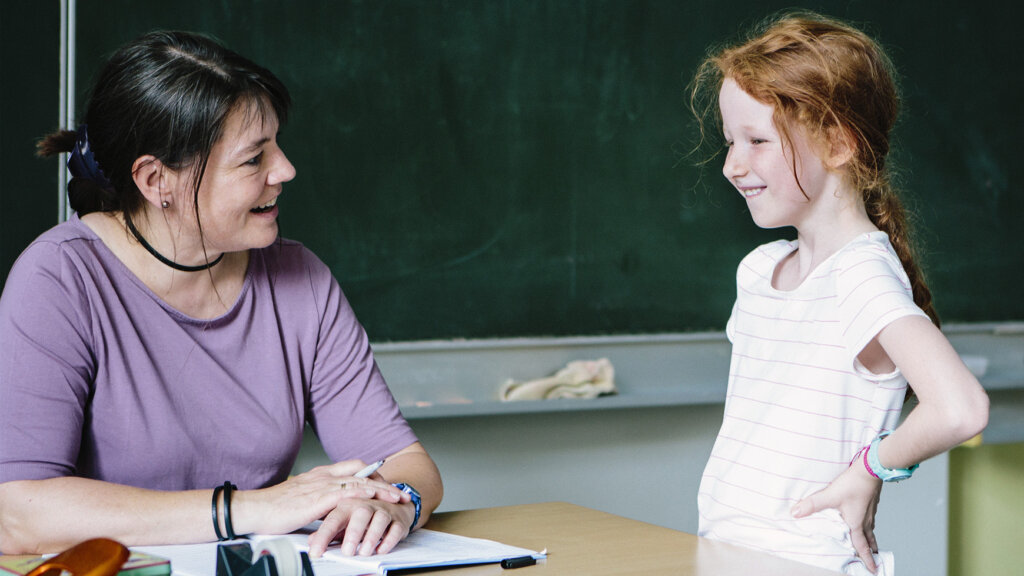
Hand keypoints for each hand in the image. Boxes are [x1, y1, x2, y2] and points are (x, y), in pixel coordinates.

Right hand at [234, 460, 406, 537]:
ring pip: (359, 481)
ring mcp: (321, 485)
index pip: (354, 467)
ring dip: (380, 489)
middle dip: (383, 481)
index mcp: (321, 474)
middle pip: (361, 471)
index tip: (387, 485)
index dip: (373, 475)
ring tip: (396, 497)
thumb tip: (335, 511)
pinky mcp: (317, 498)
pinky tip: (374, 497)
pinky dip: (362, 493)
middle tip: (399, 492)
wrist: (255, 509)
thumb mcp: (304, 501)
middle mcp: (324, 476)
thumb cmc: (275, 508)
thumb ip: (321, 502)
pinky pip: (346, 492)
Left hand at [307, 496, 414, 557]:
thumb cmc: (363, 516)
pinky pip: (396, 528)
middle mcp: (366, 505)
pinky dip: (390, 540)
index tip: (315, 553)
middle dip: (354, 533)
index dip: (324, 536)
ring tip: (365, 552)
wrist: (393, 505)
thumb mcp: (343, 522)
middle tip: (347, 552)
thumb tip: (311, 542)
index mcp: (347, 505)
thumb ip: (327, 531)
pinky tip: (381, 550)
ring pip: (380, 519)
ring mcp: (384, 511)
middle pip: (361, 513)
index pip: (334, 519)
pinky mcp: (398, 520)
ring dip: (372, 536)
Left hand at [791, 459, 881, 573]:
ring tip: (869, 540)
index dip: (867, 559)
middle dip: (871, 550)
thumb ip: (812, 505)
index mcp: (857, 523)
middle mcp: (866, 519)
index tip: (873, 570)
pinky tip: (863, 516)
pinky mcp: (871, 500)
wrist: (871, 469)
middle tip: (874, 557)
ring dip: (870, 536)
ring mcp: (870, 510)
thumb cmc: (853, 484)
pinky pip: (870, 516)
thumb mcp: (830, 496)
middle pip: (869, 539)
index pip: (862, 546)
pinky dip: (868, 522)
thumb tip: (796, 513)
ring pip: (871, 527)